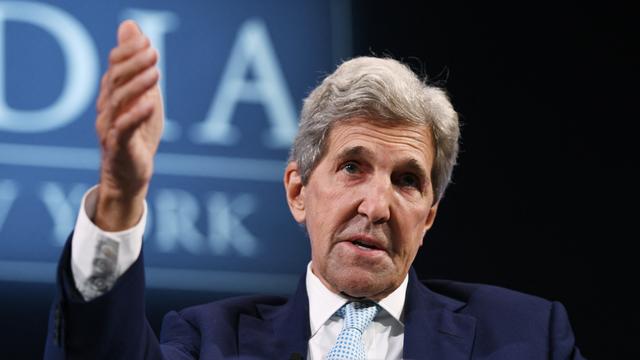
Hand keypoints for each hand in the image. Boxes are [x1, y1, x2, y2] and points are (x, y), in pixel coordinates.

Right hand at [94, 20, 163, 230]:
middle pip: (114, 82)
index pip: (114, 68)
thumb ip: (139, 66)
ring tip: (155, 72)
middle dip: (133, 64)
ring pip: (118, 103)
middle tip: (153, 52)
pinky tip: (150, 104)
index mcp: (112, 97)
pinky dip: (136, 115)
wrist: (130, 176)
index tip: (146, 40)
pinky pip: (124, 130)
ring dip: (137, 85)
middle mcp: (107, 110)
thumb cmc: (138, 134)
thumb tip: (131, 26)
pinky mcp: (119, 148)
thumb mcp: (143, 96)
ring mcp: (110, 129)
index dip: (128, 52)